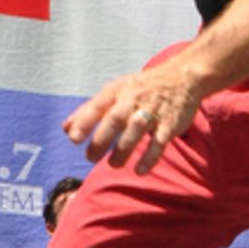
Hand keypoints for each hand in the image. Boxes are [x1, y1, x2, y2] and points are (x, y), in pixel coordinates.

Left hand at [63, 52, 205, 171]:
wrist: (182, 77)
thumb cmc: (142, 87)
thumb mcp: (115, 92)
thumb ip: (90, 110)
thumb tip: (65, 129)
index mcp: (118, 91)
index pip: (97, 105)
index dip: (84, 121)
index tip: (72, 138)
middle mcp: (134, 99)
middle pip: (115, 119)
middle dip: (101, 140)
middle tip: (90, 157)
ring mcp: (153, 111)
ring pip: (135, 131)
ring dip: (123, 150)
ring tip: (113, 164)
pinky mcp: (170, 124)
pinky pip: (159, 142)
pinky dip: (149, 158)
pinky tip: (139, 170)